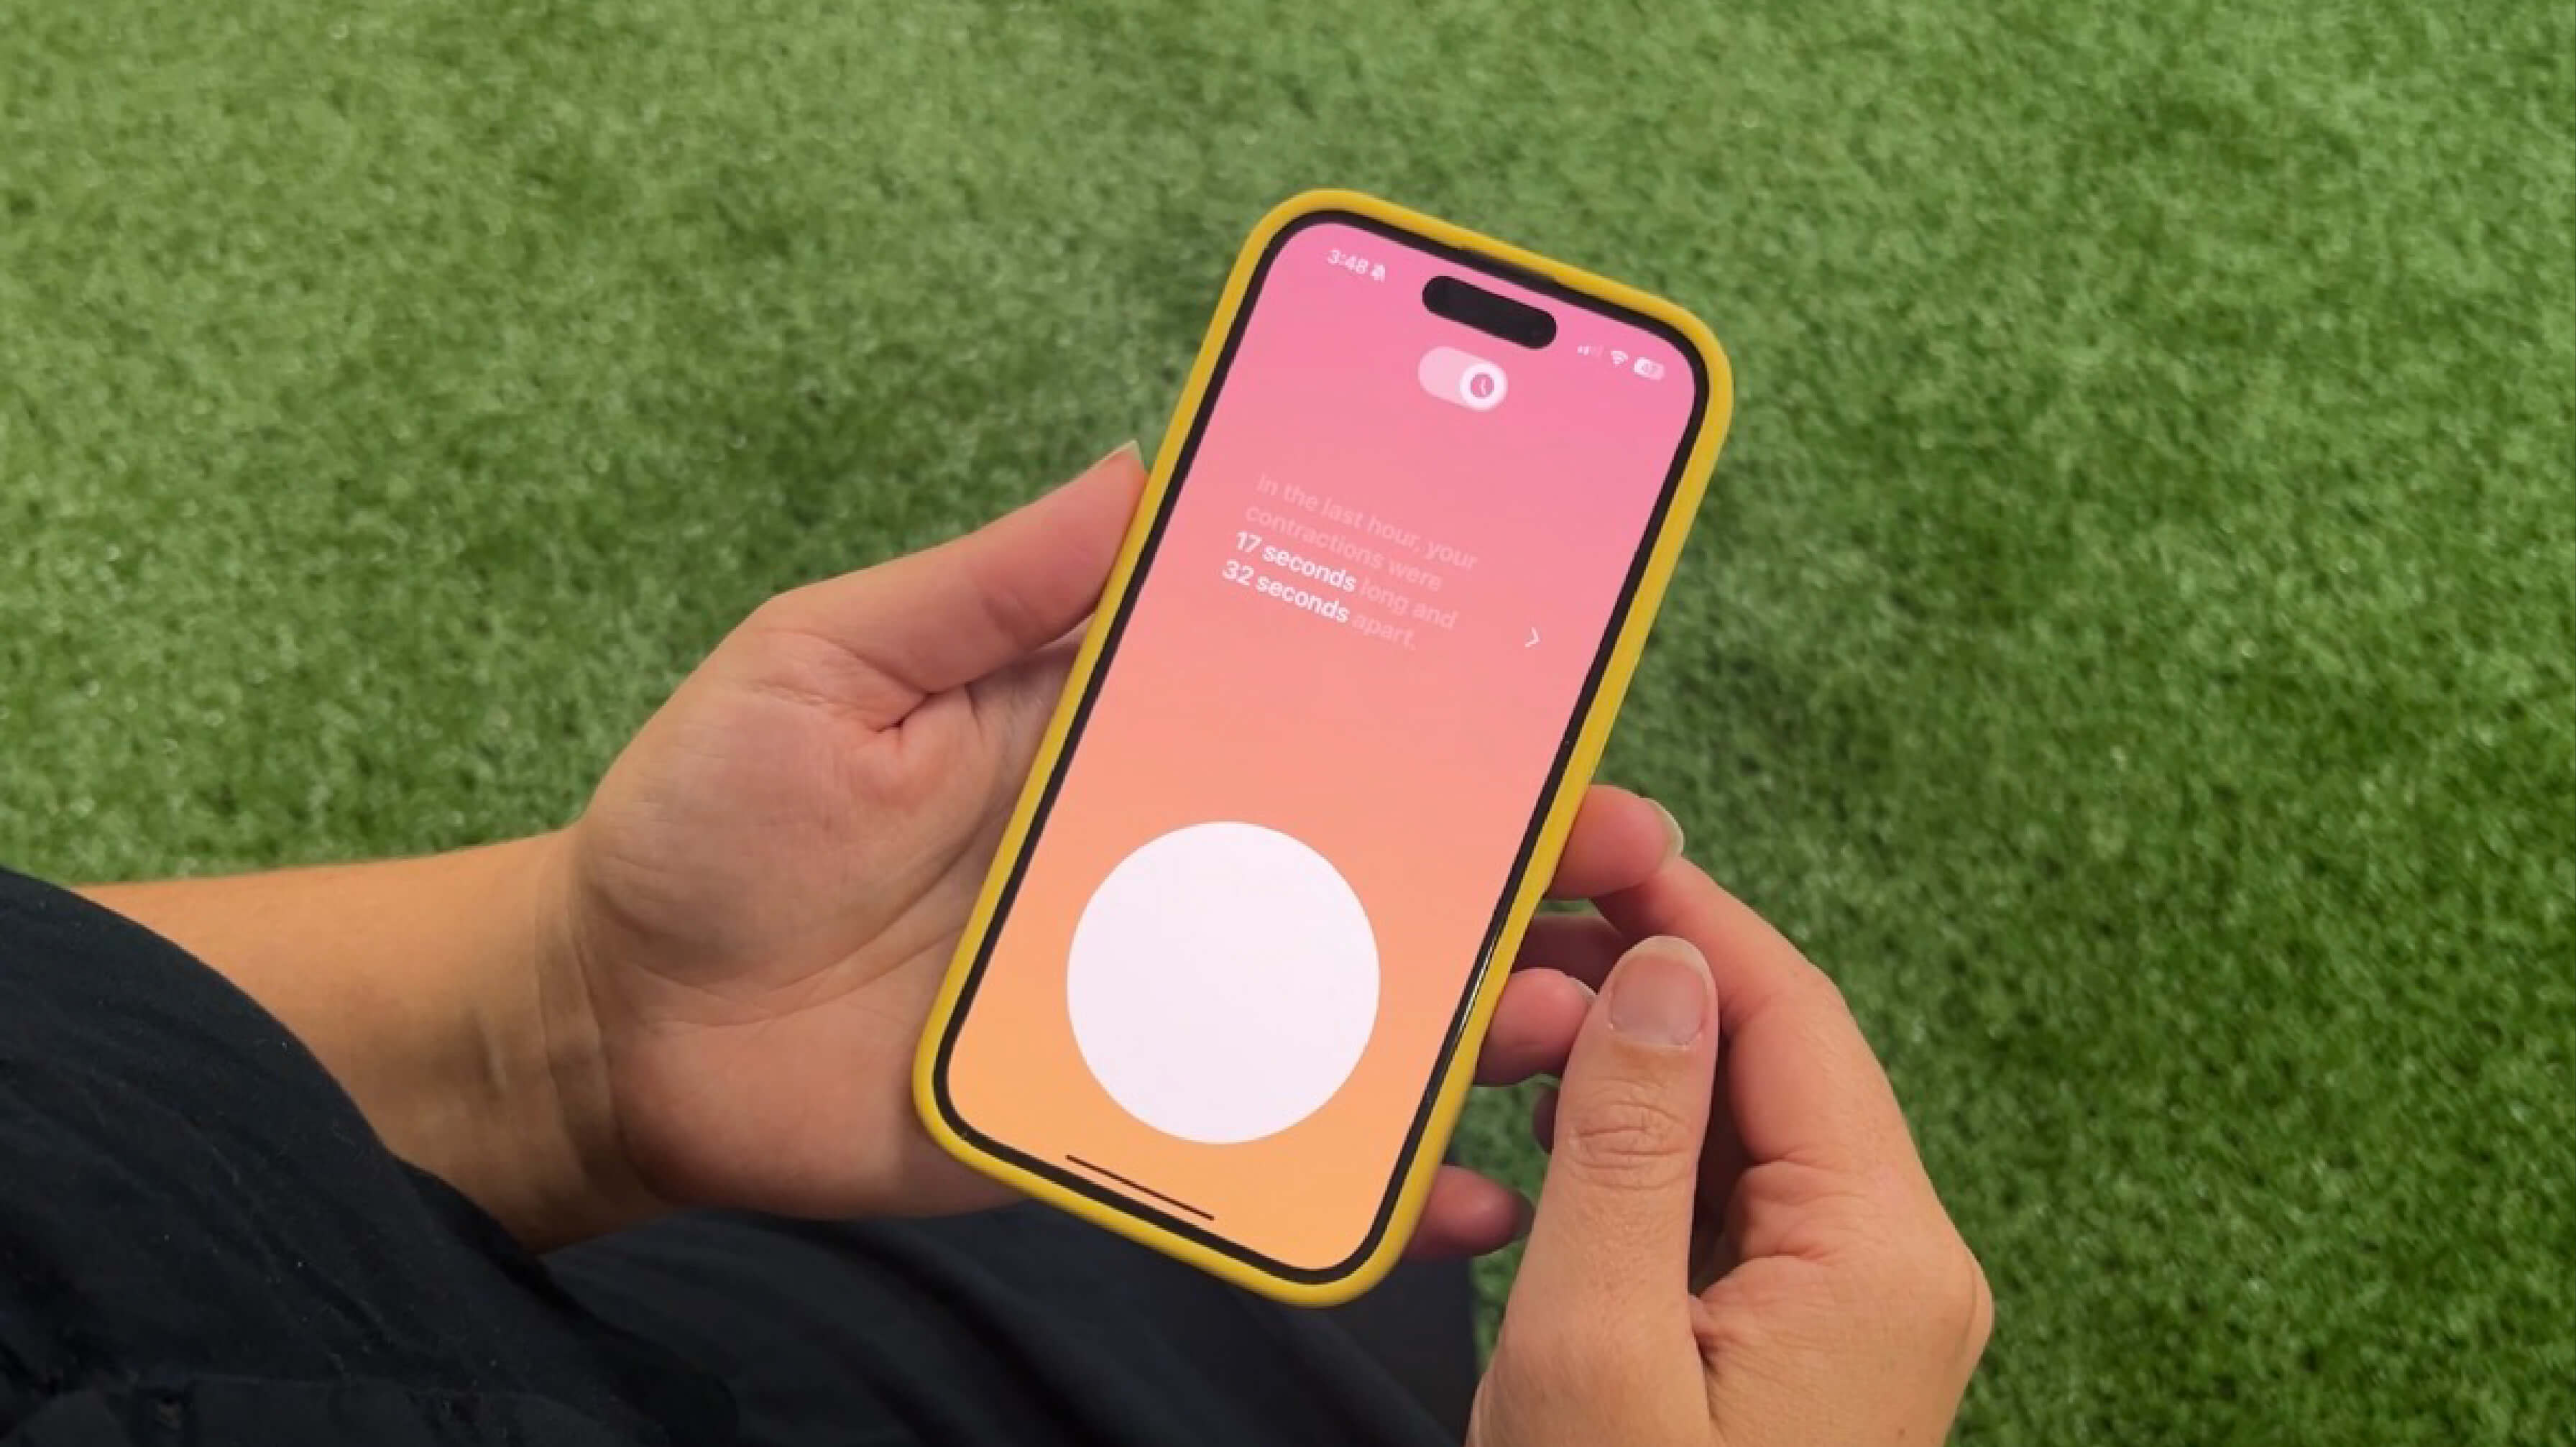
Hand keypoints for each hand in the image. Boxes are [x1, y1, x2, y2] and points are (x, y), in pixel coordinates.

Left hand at [551, 444, 1680, 1253]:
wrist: (608, 1028)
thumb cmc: (705, 819)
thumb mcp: (829, 659)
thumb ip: (985, 581)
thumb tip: (1136, 462)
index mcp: (1110, 736)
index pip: (1309, 704)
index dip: (1441, 696)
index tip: (1560, 683)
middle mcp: (1154, 865)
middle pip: (1369, 861)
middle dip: (1513, 856)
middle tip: (1628, 856)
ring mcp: (1144, 1001)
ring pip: (1347, 1006)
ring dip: (1474, 1008)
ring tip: (1567, 1014)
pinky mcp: (1108, 1122)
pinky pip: (1258, 1150)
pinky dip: (1363, 1179)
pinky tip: (1457, 1189)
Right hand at [1467, 858, 1990, 1444]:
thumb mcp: (1593, 1344)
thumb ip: (1625, 1145)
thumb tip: (1657, 971)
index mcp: (1877, 1255)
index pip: (1788, 1013)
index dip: (1681, 916)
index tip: (1581, 845)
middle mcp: (1895, 1268)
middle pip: (1765, 1061)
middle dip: (1631, 996)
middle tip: (1500, 973)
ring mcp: (1857, 1306)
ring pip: (1737, 1126)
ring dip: (1623, 1077)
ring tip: (1506, 1055)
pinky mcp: (1806, 1340)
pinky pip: (1725, 1200)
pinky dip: (1636, 1158)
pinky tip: (1551, 1147)